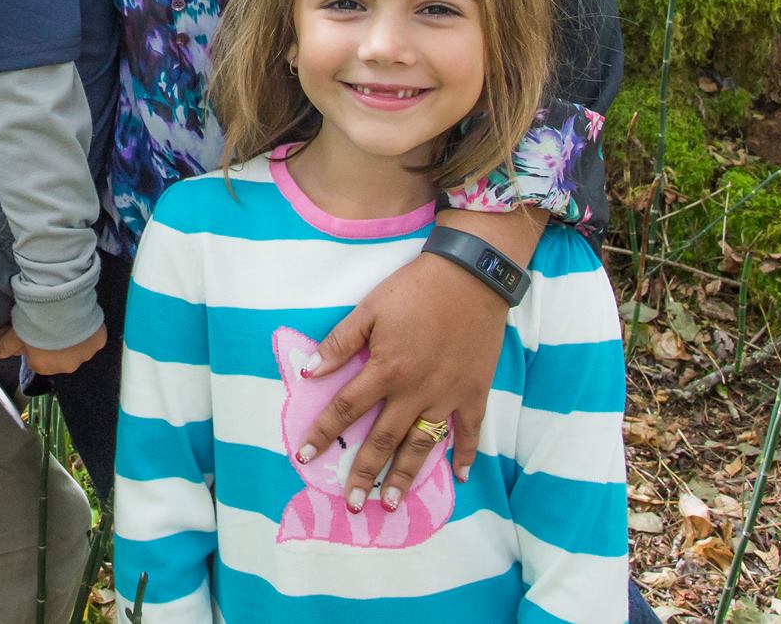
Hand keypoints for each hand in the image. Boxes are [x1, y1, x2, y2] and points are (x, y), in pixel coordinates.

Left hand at [0, 323, 106, 375]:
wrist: (60, 304)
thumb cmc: (34, 321)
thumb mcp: (15, 332)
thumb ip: (5, 345)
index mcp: (44, 367)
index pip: (37, 360)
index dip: (35, 345)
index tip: (35, 331)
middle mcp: (66, 367)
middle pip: (59, 356)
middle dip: (55, 344)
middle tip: (51, 324)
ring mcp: (85, 355)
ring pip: (77, 348)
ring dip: (72, 338)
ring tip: (66, 320)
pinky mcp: (99, 341)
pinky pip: (93, 338)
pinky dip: (87, 330)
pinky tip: (80, 318)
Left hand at [296, 252, 502, 509]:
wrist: (471, 277)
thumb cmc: (415, 289)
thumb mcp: (370, 308)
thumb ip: (340, 343)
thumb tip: (310, 372)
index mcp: (386, 369)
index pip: (346, 409)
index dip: (323, 433)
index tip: (305, 457)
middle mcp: (415, 390)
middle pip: (383, 439)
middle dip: (364, 473)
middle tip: (352, 503)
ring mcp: (447, 395)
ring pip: (422, 444)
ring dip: (406, 475)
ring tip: (391, 502)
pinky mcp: (474, 392)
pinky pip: (468, 430)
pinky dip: (464, 453)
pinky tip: (461, 476)